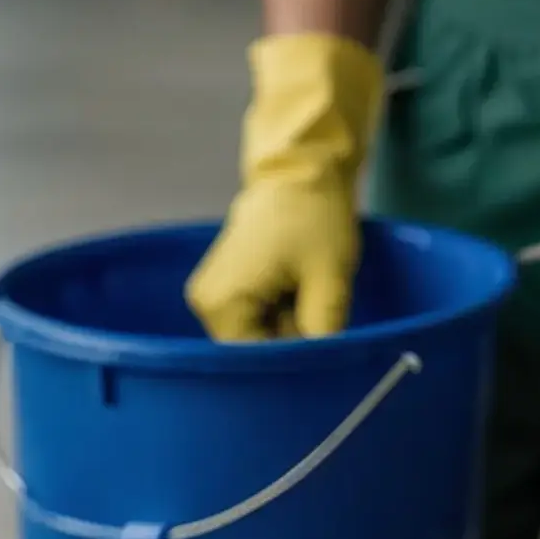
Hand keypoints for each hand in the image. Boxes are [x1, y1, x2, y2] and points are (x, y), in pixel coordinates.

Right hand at [186, 34, 381, 340]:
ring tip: (318, 297)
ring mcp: (218, 292)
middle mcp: (208, 303)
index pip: (256, 362)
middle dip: (295, 344)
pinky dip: (288, 311)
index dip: (295, 366)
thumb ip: (324, 332)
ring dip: (294, 327)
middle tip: (330, 324)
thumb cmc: (316, 216)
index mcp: (222, 305)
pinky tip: (307, 291)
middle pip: (256, 350)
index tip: (328, 364)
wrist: (305, 164)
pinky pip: (262, 315)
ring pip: (263, 334)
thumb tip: (331, 374)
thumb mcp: (329, 278)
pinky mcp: (232, 282)